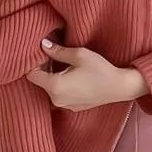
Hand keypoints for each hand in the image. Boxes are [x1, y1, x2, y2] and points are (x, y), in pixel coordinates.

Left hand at [27, 40, 147, 110]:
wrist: (119, 87)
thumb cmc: (100, 70)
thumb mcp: (79, 54)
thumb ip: (57, 50)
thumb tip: (43, 45)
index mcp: (55, 86)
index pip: (32, 75)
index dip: (34, 63)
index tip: (43, 54)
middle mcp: (56, 99)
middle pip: (40, 82)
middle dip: (44, 69)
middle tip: (56, 56)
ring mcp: (64, 105)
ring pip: (49, 88)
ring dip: (53, 77)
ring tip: (66, 66)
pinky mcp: (72, 107)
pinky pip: (59, 95)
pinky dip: (61, 85)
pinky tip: (74, 76)